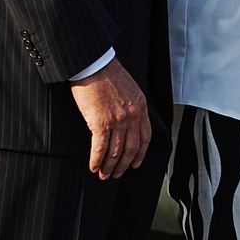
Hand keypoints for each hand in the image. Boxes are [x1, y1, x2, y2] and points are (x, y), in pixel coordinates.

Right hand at [69, 58, 151, 179]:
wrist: (93, 64)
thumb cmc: (107, 73)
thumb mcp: (129, 89)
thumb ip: (132, 106)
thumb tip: (127, 123)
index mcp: (141, 107)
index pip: (145, 137)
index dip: (140, 154)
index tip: (135, 163)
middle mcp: (132, 116)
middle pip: (131, 148)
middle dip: (123, 165)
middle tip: (116, 175)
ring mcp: (117, 120)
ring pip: (115, 152)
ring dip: (109, 167)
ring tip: (104, 175)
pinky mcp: (100, 123)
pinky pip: (100, 148)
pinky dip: (96, 160)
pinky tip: (93, 167)